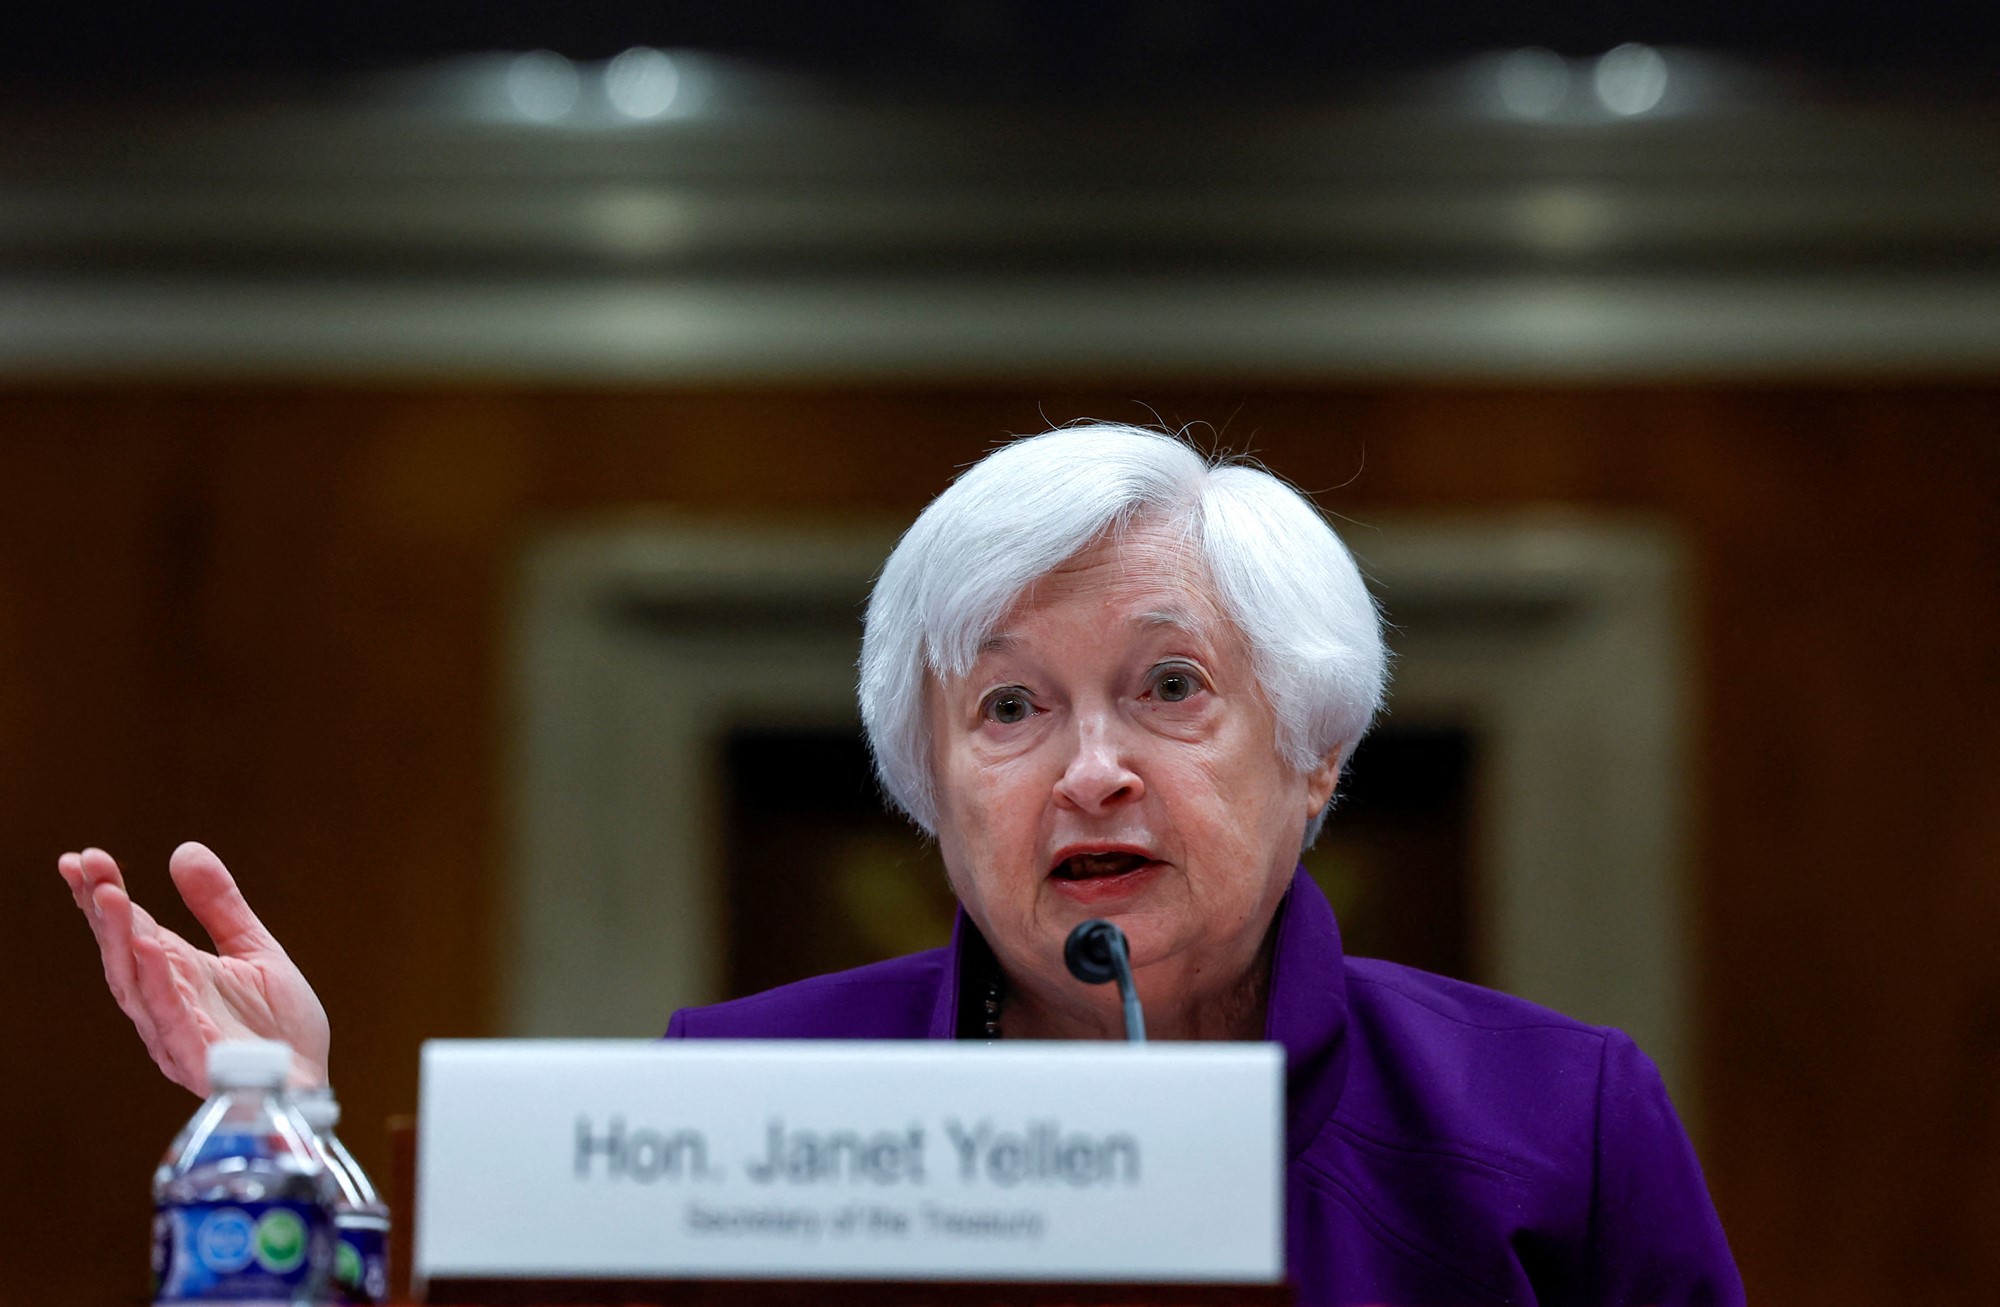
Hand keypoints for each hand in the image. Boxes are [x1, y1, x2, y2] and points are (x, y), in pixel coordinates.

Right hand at [57, 842, 329, 1096]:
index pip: (130, 930)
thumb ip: (220, 906)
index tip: (83, 858)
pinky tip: (150, 949)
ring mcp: (178, 1033)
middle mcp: (166, 1004)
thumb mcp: (255, 950)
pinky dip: (160, 985)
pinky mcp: (201, 1059)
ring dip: (122, 940)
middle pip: (124, 954)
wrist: (306, 1084)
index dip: (103, 897)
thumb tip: (184, 850)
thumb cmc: (277, 1029)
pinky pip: (173, 1021)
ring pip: (138, 985)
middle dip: (104, 911)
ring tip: (112, 896)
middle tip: (87, 867)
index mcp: (177, 976)